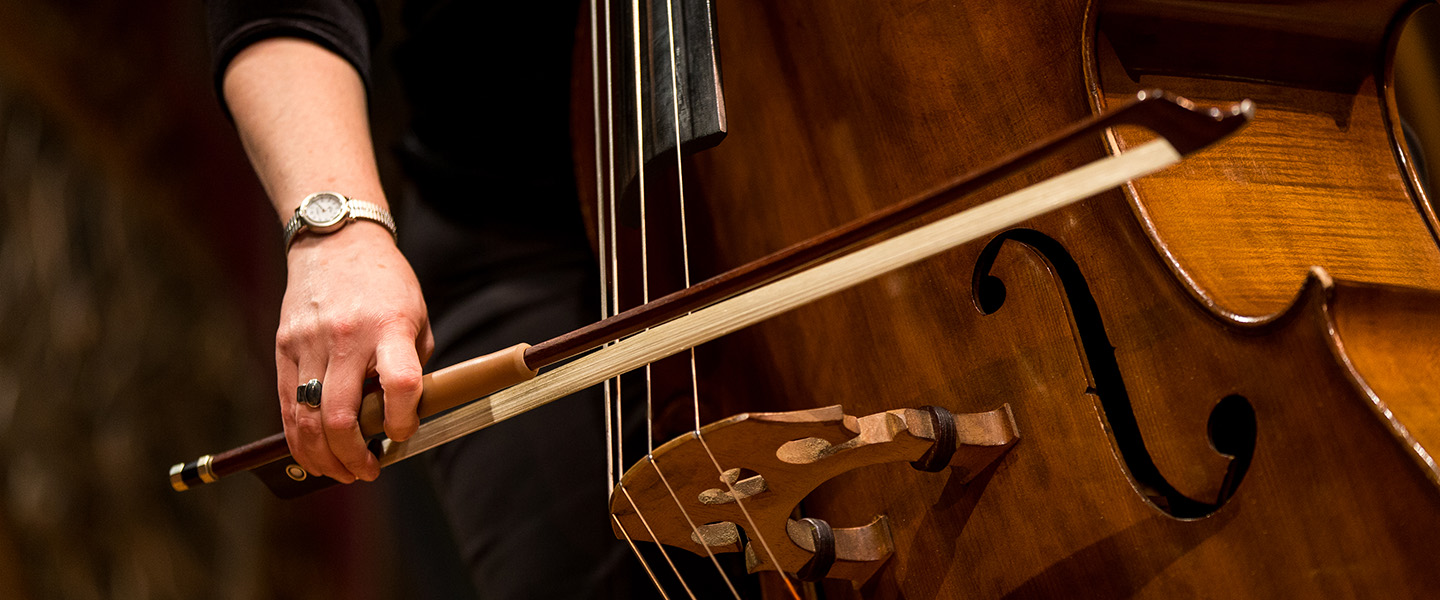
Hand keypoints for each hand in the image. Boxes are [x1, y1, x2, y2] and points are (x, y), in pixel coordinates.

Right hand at [276, 221, 433, 482]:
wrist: (336, 241)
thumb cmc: (385, 285)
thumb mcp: (415, 318)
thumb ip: (410, 366)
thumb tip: (400, 419)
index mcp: (389, 328)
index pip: (400, 384)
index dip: (403, 420)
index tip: (402, 434)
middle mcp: (346, 337)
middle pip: (341, 415)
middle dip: (353, 456)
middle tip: (367, 472)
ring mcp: (309, 343)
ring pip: (306, 418)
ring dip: (323, 457)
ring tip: (341, 472)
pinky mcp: (284, 346)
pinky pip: (286, 404)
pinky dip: (298, 436)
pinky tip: (313, 452)